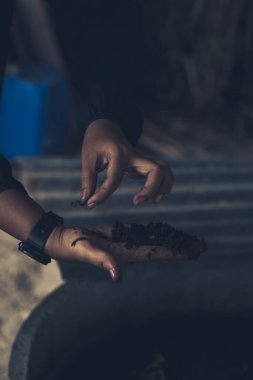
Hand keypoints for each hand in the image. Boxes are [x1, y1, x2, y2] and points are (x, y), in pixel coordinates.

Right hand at [44, 225, 186, 281]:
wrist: (65, 240)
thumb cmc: (73, 246)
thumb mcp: (86, 250)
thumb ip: (101, 260)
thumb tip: (117, 275)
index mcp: (124, 254)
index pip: (155, 253)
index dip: (174, 252)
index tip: (193, 252)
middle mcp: (129, 250)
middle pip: (160, 248)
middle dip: (180, 247)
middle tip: (201, 245)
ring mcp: (125, 243)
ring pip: (153, 240)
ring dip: (170, 239)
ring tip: (188, 239)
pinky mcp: (119, 235)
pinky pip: (141, 233)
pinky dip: (154, 232)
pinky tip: (163, 231)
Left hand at [81, 119, 173, 207]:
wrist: (106, 127)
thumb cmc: (96, 142)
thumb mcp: (88, 158)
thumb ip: (88, 179)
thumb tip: (86, 201)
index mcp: (119, 153)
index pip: (115, 178)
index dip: (103, 194)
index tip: (92, 203)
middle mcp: (135, 156)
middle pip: (156, 171)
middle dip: (150, 189)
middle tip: (136, 202)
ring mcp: (142, 160)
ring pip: (165, 170)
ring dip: (163, 187)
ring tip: (153, 201)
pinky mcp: (145, 165)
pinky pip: (162, 173)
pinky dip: (164, 185)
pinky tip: (155, 197)